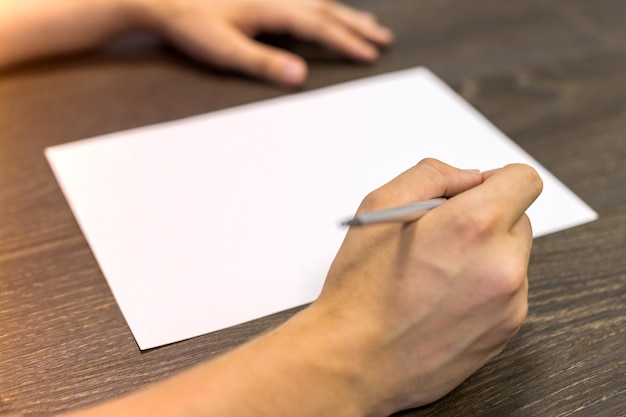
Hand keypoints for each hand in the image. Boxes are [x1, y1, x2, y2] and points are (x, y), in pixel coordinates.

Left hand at [147, 0, 392, 85]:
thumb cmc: (190, 23)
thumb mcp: (225, 50)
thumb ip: (263, 64)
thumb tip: (300, 76)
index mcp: (272, 8)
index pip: (320, 26)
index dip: (347, 42)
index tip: (371, 55)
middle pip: (327, 10)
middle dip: (358, 26)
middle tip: (383, 39)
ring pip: (319, 1)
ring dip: (346, 14)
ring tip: (369, 23)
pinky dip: (324, 6)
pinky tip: (325, 10)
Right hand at [303, 158, 541, 413]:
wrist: (354, 361)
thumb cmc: (360, 289)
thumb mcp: (380, 207)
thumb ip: (432, 175)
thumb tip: (469, 178)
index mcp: (474, 225)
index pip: (523, 180)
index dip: (496, 181)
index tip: (472, 195)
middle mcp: (503, 264)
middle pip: (518, 220)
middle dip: (484, 220)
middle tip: (438, 238)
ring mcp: (509, 303)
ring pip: (512, 258)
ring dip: (484, 256)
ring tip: (435, 275)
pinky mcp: (506, 332)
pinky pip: (507, 293)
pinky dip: (482, 289)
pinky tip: (441, 300)